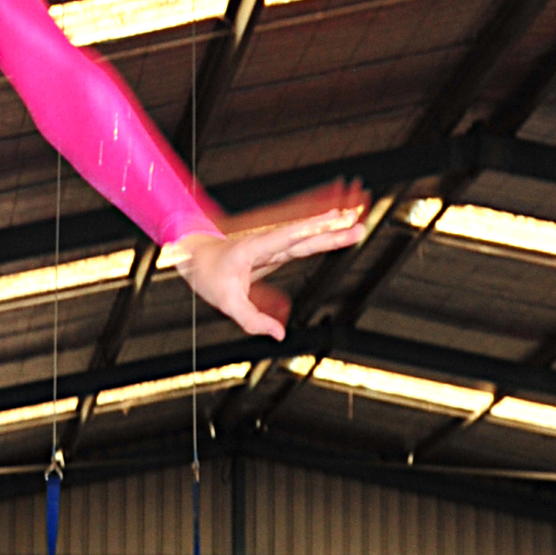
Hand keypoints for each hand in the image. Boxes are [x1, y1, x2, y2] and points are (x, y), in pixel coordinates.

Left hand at [171, 201, 366, 339]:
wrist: (197, 257)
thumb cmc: (209, 274)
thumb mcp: (226, 302)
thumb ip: (252, 319)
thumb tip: (278, 333)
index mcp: (256, 249)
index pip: (289, 238)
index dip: (312, 230)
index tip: (333, 223)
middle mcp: (268, 243)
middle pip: (305, 236)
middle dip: (332, 231)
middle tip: (358, 227)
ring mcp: (274, 246)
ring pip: (308, 236)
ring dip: (332, 229)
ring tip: (357, 221)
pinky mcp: (277, 251)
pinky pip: (304, 241)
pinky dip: (322, 235)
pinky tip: (336, 228)